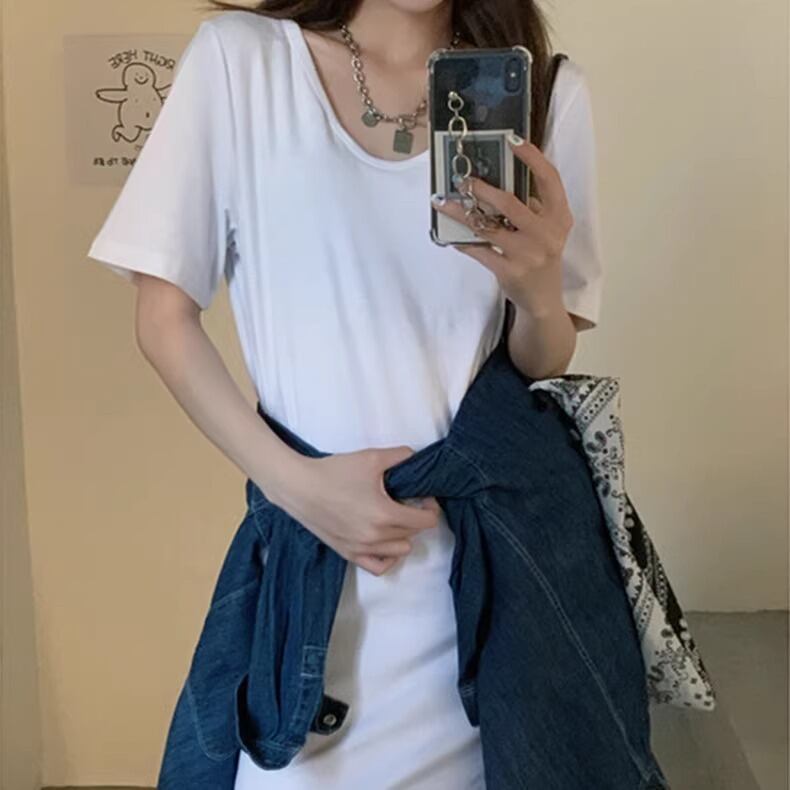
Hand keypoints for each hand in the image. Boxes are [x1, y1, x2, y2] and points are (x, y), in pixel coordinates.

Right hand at [269, 448, 441, 576]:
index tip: (422, 496)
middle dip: (416, 517)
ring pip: (401, 551)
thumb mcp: (371, 457)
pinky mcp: (348, 554)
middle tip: (406, 500)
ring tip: (394, 518)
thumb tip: (416, 459)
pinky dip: (388, 556)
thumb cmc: (334, 472)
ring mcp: (361, 549)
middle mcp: (376, 537)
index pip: (426, 521)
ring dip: (404, 535)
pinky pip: (379, 566)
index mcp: (385, 515)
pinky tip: (384, 540)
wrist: (299, 487)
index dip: (430, 507)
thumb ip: (401, 456)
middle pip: (414, 534)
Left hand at [431, 133, 572, 317]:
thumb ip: (532, 206)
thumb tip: (498, 177)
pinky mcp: (510, 271)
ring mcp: (528, 254)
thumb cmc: (541, 256)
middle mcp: (547, 234)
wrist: (544, 299)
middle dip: (482, 189)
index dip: (532, 157)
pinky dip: (462, 241)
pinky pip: (479, 250)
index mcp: (560, 217)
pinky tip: (449, 234)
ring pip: (488, 226)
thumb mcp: (547, 229)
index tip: (512, 139)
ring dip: (461, 213)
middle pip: (510, 203)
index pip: (550, 179)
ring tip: (443, 202)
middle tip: (463, 179)